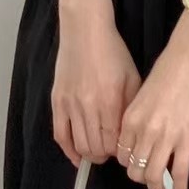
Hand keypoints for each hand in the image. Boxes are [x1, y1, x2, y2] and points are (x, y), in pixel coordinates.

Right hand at [52, 11, 141, 166]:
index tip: (124, 149)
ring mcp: (70, 105)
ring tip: (97, 154)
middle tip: (111, 153)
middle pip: (96, 147)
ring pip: (79, 145)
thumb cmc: (113, 53)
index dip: (119, 152)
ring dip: (89, 155)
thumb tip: (128, 135)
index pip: (114, 142)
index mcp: (110, 101)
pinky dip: (68, 150)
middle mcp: (89, 106)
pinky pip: (60, 135)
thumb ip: (130, 108)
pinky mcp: (57, 102)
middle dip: (105, 156)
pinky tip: (77, 156)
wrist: (85, 32)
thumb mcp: (132, 78)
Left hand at [117, 10, 188, 188]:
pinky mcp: (187, 140)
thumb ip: (139, 118)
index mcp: (130, 119)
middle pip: (134, 170)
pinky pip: (178, 173)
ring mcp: (166, 137)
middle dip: (142, 178)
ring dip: (157, 188)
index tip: (138, 163)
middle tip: (151, 179)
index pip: (122, 154)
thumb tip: (143, 137)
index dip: (129, 163)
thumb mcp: (143, 95)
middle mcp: (144, 132)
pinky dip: (178, 188)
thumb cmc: (169, 69)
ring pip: (154, 176)